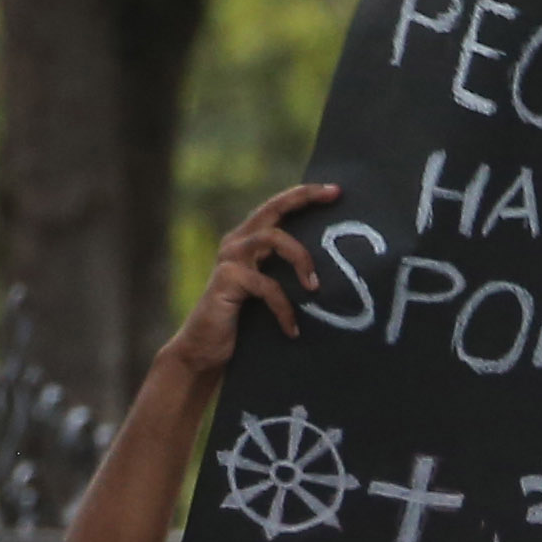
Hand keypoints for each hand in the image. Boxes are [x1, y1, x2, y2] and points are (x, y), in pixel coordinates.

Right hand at [164, 183, 335, 375]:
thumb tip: (330, 272)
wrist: (205, 351)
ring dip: (301, 260)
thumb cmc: (243, 326)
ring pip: (274, 238)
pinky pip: (268, 285)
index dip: (304, 195)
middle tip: (334, 197)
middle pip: (273, 208)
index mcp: (248, 241)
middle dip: (304, 198)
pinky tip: (292, 330)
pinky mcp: (227, 280)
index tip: (336, 190)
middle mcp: (237, 242)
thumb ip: (286, 275)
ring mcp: (230, 259)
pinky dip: (285, 308)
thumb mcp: (269, 294)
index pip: (277, 208)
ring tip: (314, 288)